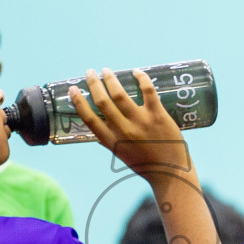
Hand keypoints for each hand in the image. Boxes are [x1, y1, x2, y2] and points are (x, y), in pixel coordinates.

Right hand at [70, 68, 190, 175]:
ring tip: (106, 70)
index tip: (73, 89)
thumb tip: (99, 134)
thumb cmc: (146, 165)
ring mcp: (140, 122)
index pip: (89, 119)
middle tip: (90, 72)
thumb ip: (111, 142)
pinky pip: (147, 91)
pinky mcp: (157, 115)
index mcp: (111, 141)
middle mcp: (123, 130)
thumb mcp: (122, 156)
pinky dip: (141, 78)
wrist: (170, 173)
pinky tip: (136, 72)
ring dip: (110, 79)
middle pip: (102, 102)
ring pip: (120, 94)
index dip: (79, 102)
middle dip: (93, 84)